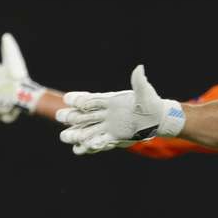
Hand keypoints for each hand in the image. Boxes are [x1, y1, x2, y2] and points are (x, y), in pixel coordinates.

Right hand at [57, 65, 185, 154]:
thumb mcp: (145, 93)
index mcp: (108, 101)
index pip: (88, 99)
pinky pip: (95, 143)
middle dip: (70, 116)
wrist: (156, 119)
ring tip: (66, 136)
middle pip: (81, 116)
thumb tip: (140, 68)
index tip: (68, 99)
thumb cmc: (150, 103)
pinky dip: (87, 147)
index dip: (77, 99)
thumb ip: (139, 82)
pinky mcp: (111, 138)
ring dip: (75, 134)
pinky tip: (78, 150)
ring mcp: (105, 127)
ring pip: (85, 131)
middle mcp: (103, 114)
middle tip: (61, 117)